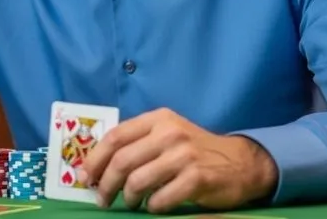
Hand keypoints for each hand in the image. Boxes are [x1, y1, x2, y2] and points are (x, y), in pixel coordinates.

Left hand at [79, 108, 277, 212]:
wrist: (240, 162)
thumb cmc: (194, 149)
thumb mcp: (167, 134)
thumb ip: (138, 142)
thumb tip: (99, 165)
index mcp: (158, 119)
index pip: (116, 136)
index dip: (96, 158)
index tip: (87, 177)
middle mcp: (170, 133)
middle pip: (122, 160)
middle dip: (106, 184)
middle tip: (102, 199)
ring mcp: (184, 155)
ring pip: (137, 181)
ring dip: (127, 198)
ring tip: (130, 203)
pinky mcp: (197, 179)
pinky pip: (159, 199)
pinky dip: (151, 207)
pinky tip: (154, 207)